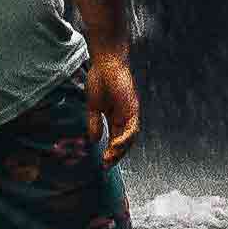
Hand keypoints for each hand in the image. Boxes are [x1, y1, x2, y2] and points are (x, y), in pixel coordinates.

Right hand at [84, 39, 140, 158]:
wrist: (105, 63)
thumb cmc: (99, 80)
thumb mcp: (93, 106)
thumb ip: (94, 123)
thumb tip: (94, 140)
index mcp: (116, 117)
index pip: (115, 139)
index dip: (110, 152)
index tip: (102, 163)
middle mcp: (125, 117)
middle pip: (124, 142)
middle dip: (115, 155)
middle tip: (106, 165)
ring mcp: (131, 113)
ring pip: (130, 138)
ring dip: (120, 150)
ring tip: (109, 158)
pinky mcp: (133, 108)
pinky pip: (132, 128)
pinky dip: (125, 139)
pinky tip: (115, 145)